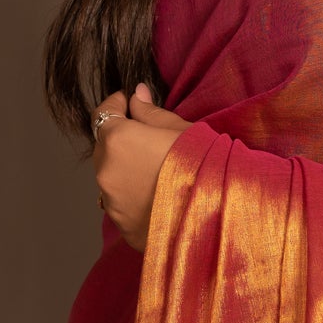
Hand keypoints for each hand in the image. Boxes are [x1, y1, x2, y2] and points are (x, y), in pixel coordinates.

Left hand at [92, 82, 193, 250]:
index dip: (115, 105)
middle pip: (103, 148)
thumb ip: (151, 113)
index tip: (126, 102)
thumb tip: (137, 95)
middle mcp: (107, 171)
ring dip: (125, 171)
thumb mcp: (180, 129)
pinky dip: (132, 197)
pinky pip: (120, 205)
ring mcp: (112, 203)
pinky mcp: (123, 226)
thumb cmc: (204, 164)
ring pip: (110, 179)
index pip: (102, 114)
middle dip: (119, 140)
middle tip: (145, 139)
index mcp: (119, 140)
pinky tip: (157, 196)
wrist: (220, 211)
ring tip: (156, 173)